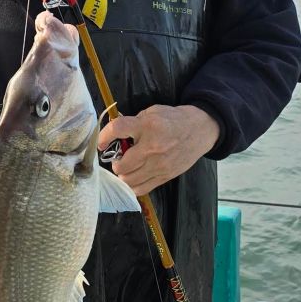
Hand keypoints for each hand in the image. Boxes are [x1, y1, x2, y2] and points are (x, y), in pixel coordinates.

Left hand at [97, 104, 219, 196]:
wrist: (200, 130)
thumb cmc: (173, 119)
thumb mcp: (152, 112)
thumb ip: (133, 122)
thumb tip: (114, 134)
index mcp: (148, 126)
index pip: (118, 129)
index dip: (104, 136)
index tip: (100, 143)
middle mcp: (152, 147)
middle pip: (121, 165)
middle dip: (115, 162)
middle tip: (117, 158)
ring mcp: (160, 165)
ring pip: (129, 180)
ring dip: (122, 174)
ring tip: (126, 167)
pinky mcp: (165, 176)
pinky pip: (141, 189)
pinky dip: (132, 185)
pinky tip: (134, 176)